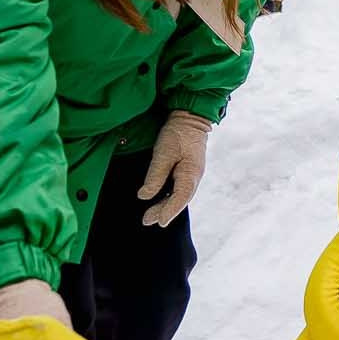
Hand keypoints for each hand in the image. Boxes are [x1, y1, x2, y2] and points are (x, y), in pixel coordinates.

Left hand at [139, 110, 210, 226]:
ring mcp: (191, 173)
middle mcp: (193, 176)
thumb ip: (155, 176)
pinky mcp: (187, 169)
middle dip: (164, 211)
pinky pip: (178, 188)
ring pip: (179, 195)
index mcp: (191, 173)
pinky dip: (168, 197)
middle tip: (147, 221)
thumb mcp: (163, 153)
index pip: (180, 198)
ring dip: (165, 206)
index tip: (158, 222)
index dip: (169, 211)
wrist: (190, 117)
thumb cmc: (177, 133)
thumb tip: (145, 196)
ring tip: (151, 216)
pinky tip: (159, 200)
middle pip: (179, 199)